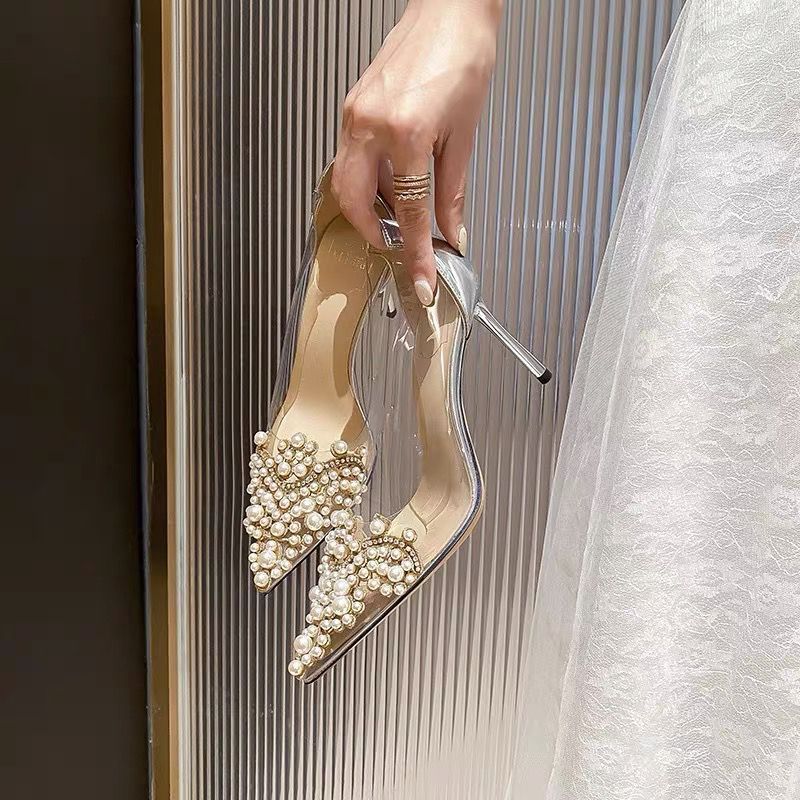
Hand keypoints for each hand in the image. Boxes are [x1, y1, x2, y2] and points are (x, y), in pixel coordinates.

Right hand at [331, 0, 501, 305]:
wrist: (450, 10)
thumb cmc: (464, 56)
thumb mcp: (463, 135)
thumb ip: (452, 192)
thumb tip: (451, 232)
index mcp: (406, 132)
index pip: (410, 212)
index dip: (415, 253)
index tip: (421, 279)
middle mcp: (371, 124)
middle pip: (354, 201)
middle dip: (372, 232)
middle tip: (396, 246)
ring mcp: (356, 114)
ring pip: (346, 181)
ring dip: (369, 206)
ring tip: (399, 215)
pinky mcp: (352, 107)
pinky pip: (351, 157)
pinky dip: (368, 180)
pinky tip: (391, 184)